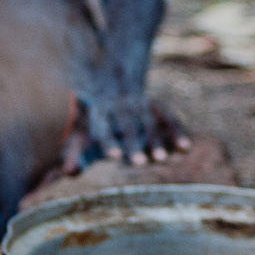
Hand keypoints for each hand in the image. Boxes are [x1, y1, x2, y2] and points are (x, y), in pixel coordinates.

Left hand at [63, 88, 189, 170]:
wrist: (112, 82)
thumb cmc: (95, 118)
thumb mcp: (81, 130)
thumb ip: (75, 154)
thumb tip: (68, 173)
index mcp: (100, 112)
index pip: (104, 128)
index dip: (109, 141)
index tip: (114, 155)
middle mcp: (122, 107)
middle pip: (128, 126)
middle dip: (134, 144)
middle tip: (139, 163)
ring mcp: (141, 105)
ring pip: (149, 123)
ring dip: (156, 141)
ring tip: (162, 160)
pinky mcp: (156, 106)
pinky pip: (169, 118)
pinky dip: (178, 132)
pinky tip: (185, 147)